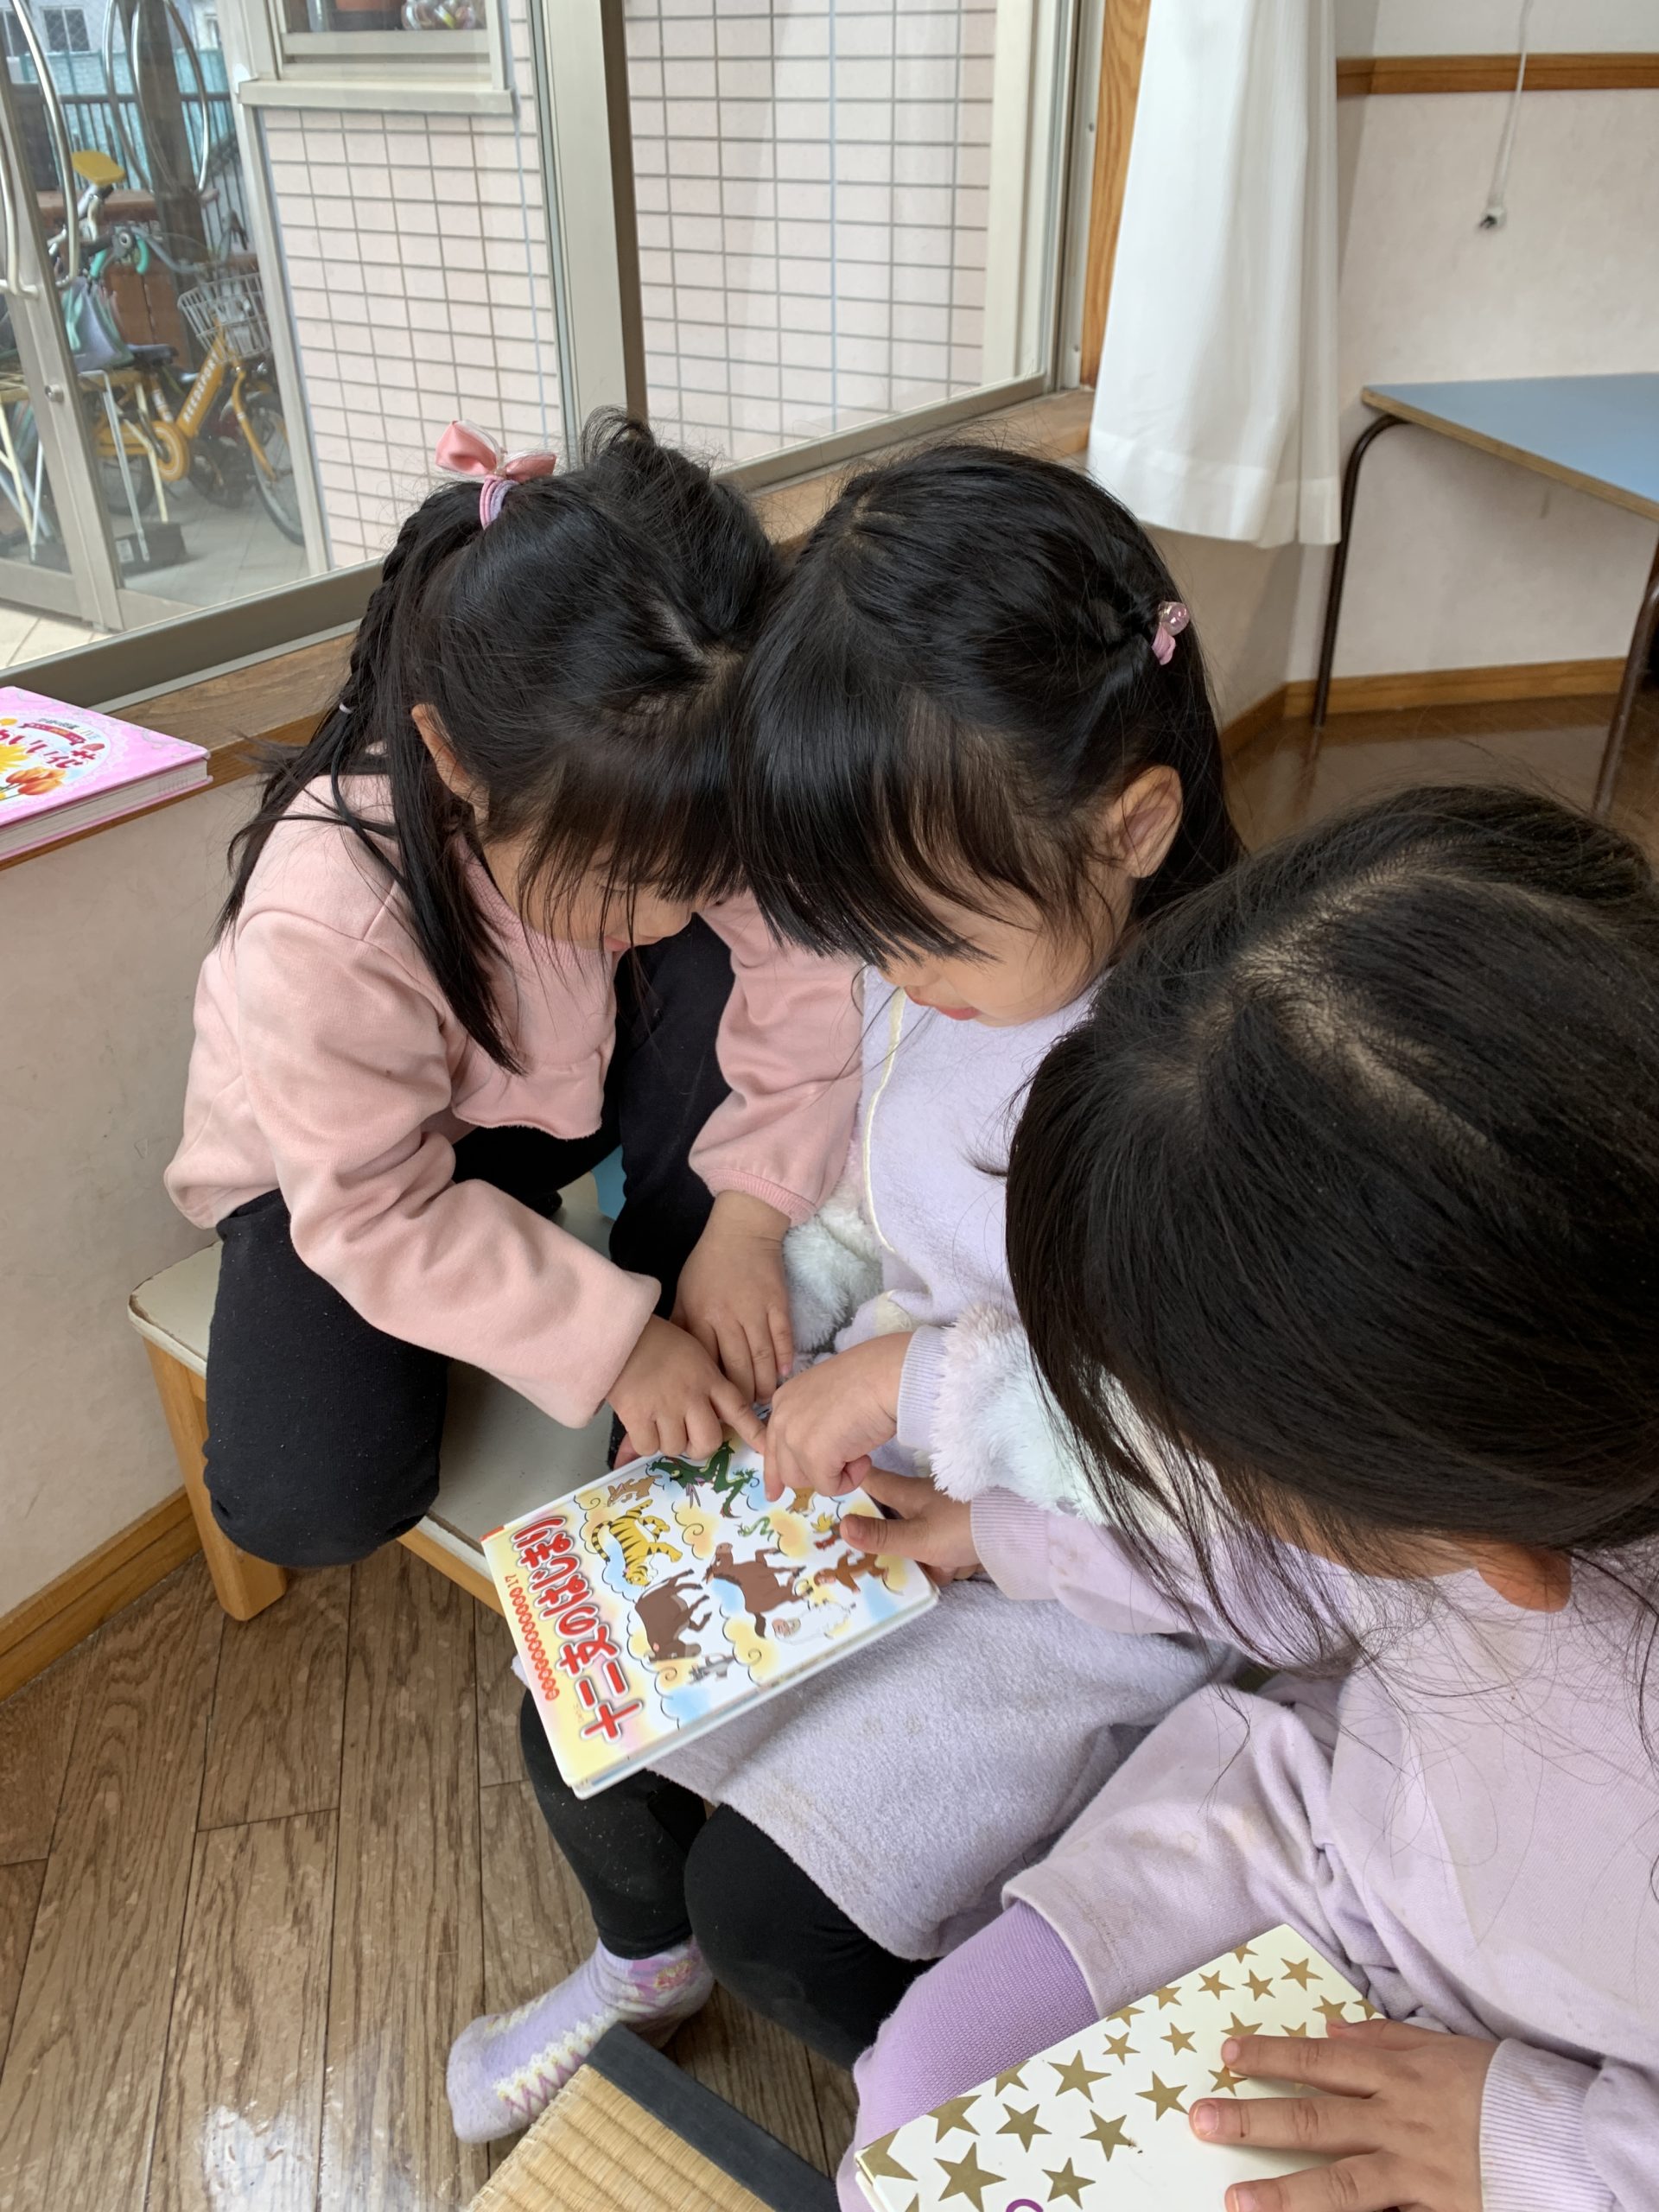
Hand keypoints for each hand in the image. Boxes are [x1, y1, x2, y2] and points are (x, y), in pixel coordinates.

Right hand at [609, 1315, 766, 1463]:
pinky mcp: (639, 1414)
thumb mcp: (693, 1353)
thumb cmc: (657, 1340)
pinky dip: (644, 1442)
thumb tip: (710, 1415)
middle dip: (698, 1447)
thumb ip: (704, 1383)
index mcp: (708, 1378)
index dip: (753, 1432)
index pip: (738, 1408)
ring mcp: (666, 1406)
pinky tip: (640, 1424)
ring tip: (657, 1421)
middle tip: (686, 1437)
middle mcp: (692, 1395)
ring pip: (676, 1447)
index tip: (765, 1448)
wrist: (621, 1330)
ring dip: (667, 1441)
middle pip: (709, 1441)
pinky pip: (648, 1447)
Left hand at [673, 1190, 793, 1403]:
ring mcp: (756, 1311)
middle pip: (736, 1367)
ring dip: (763, 1383)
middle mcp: (728, 1317)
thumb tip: (671, 1359)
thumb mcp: (684, 1292)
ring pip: (761, 1357)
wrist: (742, 1231)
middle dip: (740, 1395)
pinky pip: (783, 1337)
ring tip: (763, 1402)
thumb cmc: (708, 1264)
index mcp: (701, 1316)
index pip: (707, 1362)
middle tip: (743, 1415)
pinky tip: (783, 1375)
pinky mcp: (779, 1304)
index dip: (711, 1388)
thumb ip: (680, 1325)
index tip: (713, 1408)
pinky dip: (784, 1358)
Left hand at [762, 1333, 908, 1501]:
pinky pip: (829, 1487)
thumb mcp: (829, 1397)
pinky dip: (851, 1480)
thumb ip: (813, 1420)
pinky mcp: (814, 1456)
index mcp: (784, 1400)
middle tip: (843, 1465)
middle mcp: (781, 1418)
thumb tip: (816, 1450)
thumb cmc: (870, 1379)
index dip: (776, 1472)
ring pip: (803, 1481)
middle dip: (813, 1473)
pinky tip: (865, 1457)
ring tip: (858, 1452)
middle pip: (785, 1469)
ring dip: (833, 1475)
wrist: (887, 1376)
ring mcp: (794, 1437)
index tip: (775, 1491)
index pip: (772, 1445)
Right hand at [839, 1464, 980, 1582]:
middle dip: (893, 1547)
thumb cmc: (962, 1526)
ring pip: (921, 1542)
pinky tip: (964, 1567)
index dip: (848, 1487)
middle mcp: (922, 1502)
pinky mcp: (961, 1534)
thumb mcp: (918, 1538)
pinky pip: (946, 1552)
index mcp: (905, 1494)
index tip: (827, 1500)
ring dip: (930, 1561)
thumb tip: (840, 1526)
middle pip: (893, 1523)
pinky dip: (953, 1562)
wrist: (1017, 1530)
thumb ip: (881, 1536)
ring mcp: (943, 1517)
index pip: (868, 1482)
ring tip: (943, 1566)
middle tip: (885, 1563)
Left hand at [1188, 2018, 1495, 2211]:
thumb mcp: (1447, 2047)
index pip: (1320, 2062)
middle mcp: (1399, 2120)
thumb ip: (1386, 2041)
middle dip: (1253, 2120)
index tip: (1227, 2058)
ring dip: (1284, 2193)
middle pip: (1315, 2118)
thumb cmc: (1503, 2089)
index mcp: (1400, 2074)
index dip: (1271, 2059)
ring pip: (1340, 2182)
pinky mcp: (1438, 2211)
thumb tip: (1331, 2032)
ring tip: (1236, 2202)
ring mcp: (1417, 2171)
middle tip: (1200, 2122)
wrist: (1567, 2137)